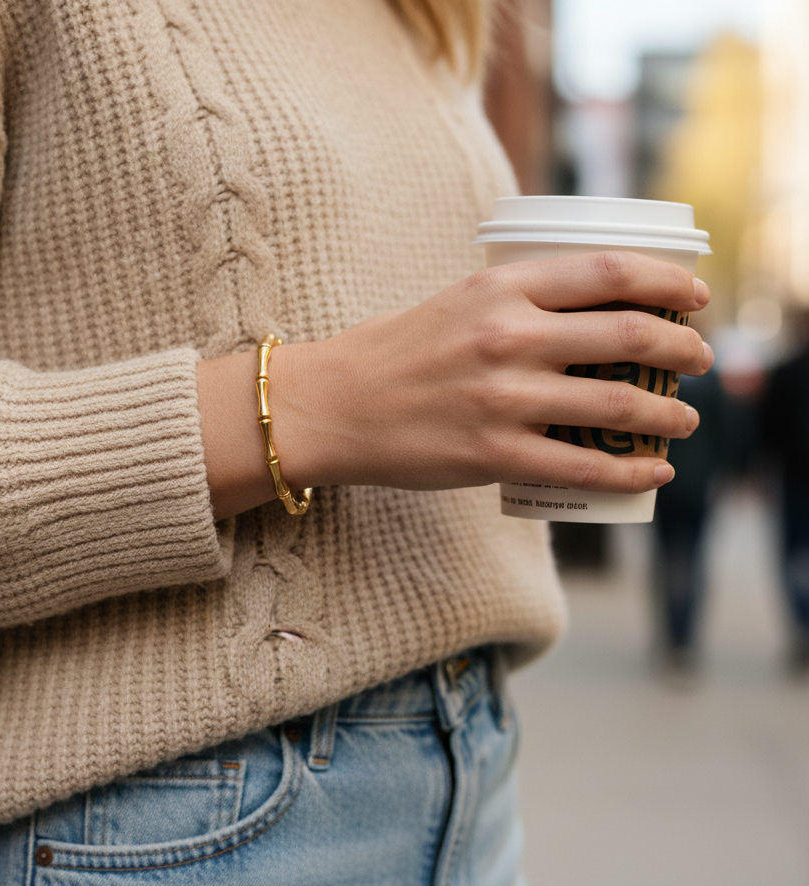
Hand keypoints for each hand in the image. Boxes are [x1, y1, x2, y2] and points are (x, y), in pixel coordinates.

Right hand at [198, 251, 710, 518]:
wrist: (329, 407)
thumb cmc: (389, 354)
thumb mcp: (454, 302)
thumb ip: (515, 301)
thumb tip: (582, 312)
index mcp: (499, 288)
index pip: (609, 272)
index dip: (670, 281)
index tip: (698, 294)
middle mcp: (507, 337)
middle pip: (628, 335)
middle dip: (682, 349)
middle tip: (700, 360)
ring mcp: (501, 399)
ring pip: (615, 404)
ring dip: (667, 413)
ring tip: (685, 419)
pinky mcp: (491, 455)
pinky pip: (581, 466)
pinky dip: (629, 470)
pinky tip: (653, 471)